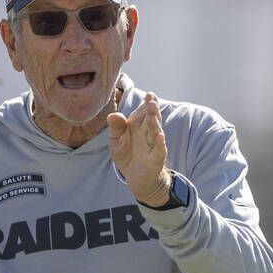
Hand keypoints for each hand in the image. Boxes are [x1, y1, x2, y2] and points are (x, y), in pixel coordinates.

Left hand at [107, 92, 171, 206]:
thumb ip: (115, 128)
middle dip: (151, 109)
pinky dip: (159, 143)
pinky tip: (160, 136)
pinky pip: (159, 149)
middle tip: (151, 99)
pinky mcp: (156, 158)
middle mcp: (147, 133)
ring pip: (155, 131)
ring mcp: (153, 144)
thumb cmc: (127, 155)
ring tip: (152, 112)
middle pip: (151, 119)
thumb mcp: (116, 141)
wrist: (135, 178)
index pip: (143, 112)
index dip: (146, 103)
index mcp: (138, 126)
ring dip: (154, 121)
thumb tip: (112, 115)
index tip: (149, 94)